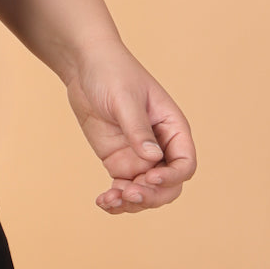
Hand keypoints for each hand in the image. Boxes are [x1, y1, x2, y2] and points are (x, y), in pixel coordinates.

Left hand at [65, 43, 196, 214]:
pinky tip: (103, 202)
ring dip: (132, 203)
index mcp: (172, 127)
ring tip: (110, 201)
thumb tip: (153, 159)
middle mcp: (160, 146)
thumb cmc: (111, 72)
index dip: (172, 177)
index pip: (185, 163)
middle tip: (127, 194)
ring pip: (146, 192)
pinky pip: (123, 188)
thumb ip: (138, 128)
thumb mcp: (125, 98)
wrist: (84, 65)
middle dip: (151, 196)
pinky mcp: (119, 160)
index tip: (149, 179)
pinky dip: (116, 199)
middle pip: (168, 185)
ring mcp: (139, 156)